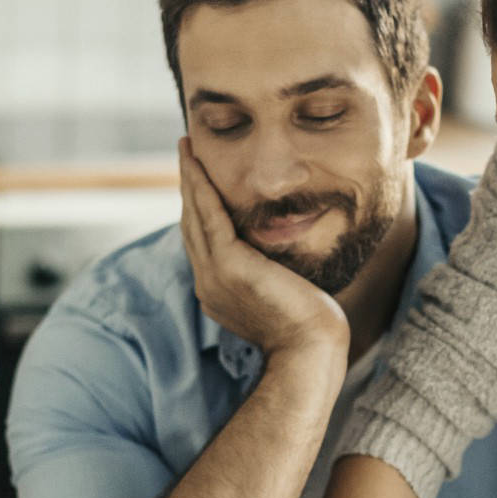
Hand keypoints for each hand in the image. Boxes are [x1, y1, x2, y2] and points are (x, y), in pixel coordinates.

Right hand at [178, 138, 348, 360]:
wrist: (311, 349)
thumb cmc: (309, 328)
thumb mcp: (281, 294)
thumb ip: (270, 274)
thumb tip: (280, 259)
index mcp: (218, 290)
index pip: (202, 241)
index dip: (197, 207)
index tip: (197, 180)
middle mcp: (208, 282)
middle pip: (190, 224)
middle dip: (187, 186)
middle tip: (186, 152)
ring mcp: (213, 274)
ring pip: (194, 215)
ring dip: (188, 178)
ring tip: (186, 148)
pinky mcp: (228, 265)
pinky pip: (208, 216)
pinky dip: (200, 187)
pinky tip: (196, 163)